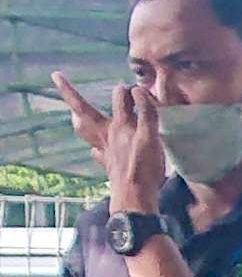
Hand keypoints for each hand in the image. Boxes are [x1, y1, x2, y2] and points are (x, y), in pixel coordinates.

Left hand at [52, 76, 164, 213]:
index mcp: (119, 126)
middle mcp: (107, 134)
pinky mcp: (108, 164)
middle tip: (56, 77)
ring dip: (78, 119)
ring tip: (74, 113)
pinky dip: (95, 147)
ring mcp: (105, 149)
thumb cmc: (144, 169)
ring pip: (84, 131)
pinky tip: (96, 148)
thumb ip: (147, 114)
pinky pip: (96, 152)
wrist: (135, 199)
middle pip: (84, 110)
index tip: (137, 89)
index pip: (121, 99)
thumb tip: (137, 91)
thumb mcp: (151, 139)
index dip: (129, 90)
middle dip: (70, 93)